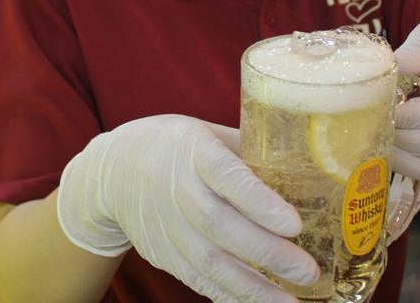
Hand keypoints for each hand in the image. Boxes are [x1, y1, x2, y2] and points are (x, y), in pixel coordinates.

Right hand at [57, 115, 318, 301]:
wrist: (112, 171)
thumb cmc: (174, 145)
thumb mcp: (206, 132)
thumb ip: (249, 152)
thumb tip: (308, 168)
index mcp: (192, 150)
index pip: (227, 178)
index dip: (260, 204)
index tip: (295, 224)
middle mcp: (176, 189)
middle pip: (221, 228)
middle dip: (268, 254)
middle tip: (308, 271)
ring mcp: (166, 227)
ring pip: (210, 264)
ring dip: (254, 289)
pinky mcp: (162, 254)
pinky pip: (198, 281)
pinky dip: (230, 296)